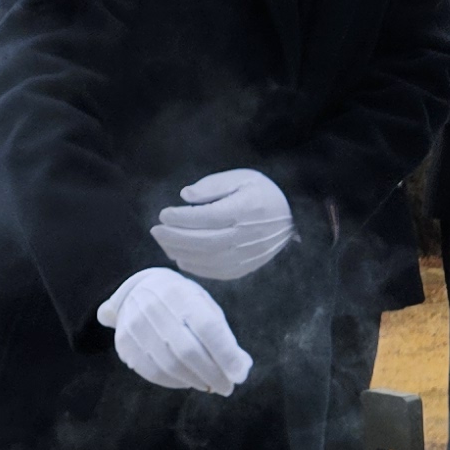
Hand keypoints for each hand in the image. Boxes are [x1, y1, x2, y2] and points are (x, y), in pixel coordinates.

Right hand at [98, 265, 252, 397]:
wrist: (138, 290)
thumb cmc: (182, 302)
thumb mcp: (204, 307)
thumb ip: (222, 337)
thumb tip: (241, 369)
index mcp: (179, 292)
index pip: (207, 327)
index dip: (225, 354)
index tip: (239, 375)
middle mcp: (153, 306)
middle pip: (188, 351)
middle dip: (212, 374)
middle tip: (227, 387)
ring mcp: (135, 325)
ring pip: (170, 365)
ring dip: (195, 381)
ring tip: (210, 385)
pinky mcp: (124, 343)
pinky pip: (153, 372)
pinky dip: (176, 382)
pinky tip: (188, 381)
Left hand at [151, 168, 292, 281]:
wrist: (294, 218)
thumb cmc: (264, 193)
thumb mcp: (243, 178)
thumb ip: (213, 185)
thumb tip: (185, 195)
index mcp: (244, 210)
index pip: (206, 218)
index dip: (181, 218)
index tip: (164, 214)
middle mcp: (245, 236)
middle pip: (203, 241)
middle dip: (175, 237)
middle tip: (156, 230)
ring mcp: (246, 255)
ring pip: (207, 259)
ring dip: (180, 252)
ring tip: (164, 242)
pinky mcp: (246, 267)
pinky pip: (216, 272)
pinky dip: (196, 267)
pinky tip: (181, 258)